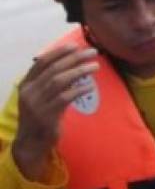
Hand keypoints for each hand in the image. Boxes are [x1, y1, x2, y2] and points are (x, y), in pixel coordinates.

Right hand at [13, 44, 98, 180]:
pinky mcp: (46, 116)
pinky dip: (78, 89)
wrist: (32, 143)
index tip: (75, 45)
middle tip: (92, 52)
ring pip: (59, 81)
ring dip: (79, 71)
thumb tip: (73, 62)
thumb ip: (50, 81)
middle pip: (53, 69)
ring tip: (95, 66)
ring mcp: (36, 104)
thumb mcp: (40, 96)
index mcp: (26, 84)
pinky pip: (65, 98)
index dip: (58, 52)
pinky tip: (90, 85)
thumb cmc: (41, 115)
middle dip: (74, 58)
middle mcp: (29, 92)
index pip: (41, 62)